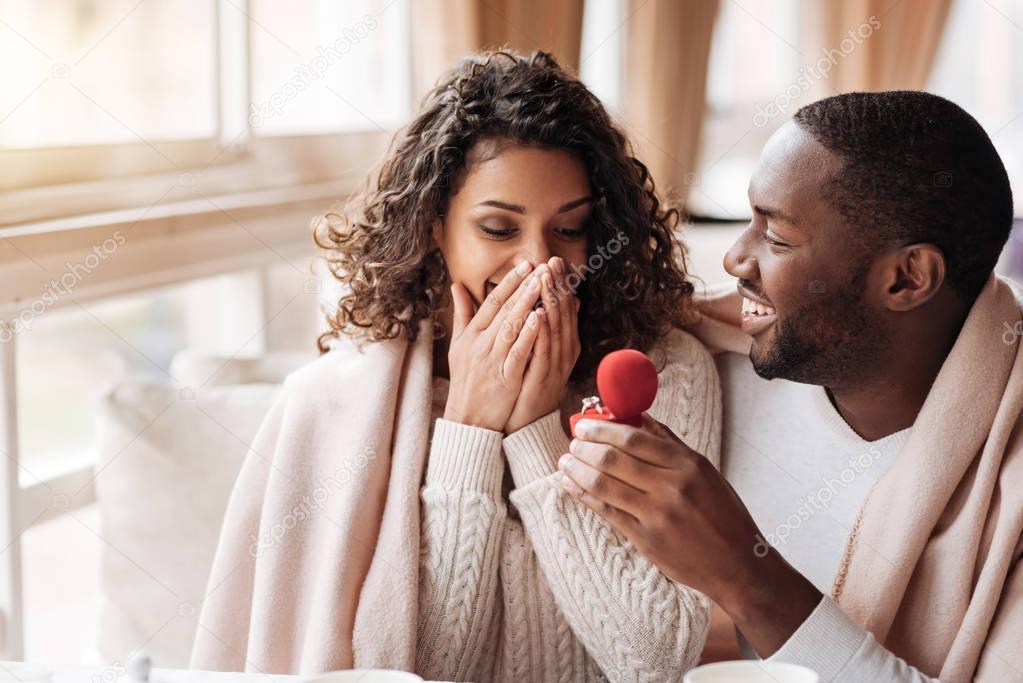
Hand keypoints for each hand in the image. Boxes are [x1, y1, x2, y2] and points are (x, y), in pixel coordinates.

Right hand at [443, 261, 542, 430]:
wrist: (467, 418)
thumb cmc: (466, 380)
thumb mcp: (458, 345)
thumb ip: (462, 315)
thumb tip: (457, 286)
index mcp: (471, 335)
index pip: (491, 302)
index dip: (509, 282)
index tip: (524, 265)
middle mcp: (480, 344)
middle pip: (503, 310)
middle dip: (523, 287)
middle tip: (539, 267)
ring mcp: (492, 360)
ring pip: (512, 326)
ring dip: (527, 303)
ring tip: (542, 284)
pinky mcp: (504, 377)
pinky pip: (518, 351)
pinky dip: (528, 334)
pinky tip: (540, 318)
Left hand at [504, 257, 580, 433]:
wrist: (525, 424)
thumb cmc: (528, 386)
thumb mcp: (540, 352)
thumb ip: (549, 328)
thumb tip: (565, 301)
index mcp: (563, 345)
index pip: (564, 309)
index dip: (560, 284)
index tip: (553, 261)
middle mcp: (563, 353)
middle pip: (563, 314)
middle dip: (557, 286)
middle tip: (552, 261)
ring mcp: (554, 366)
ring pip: (555, 328)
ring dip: (551, 301)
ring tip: (546, 278)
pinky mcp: (542, 379)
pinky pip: (543, 351)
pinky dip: (542, 331)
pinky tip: (539, 313)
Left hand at [557, 415, 821, 655]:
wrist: (737, 564)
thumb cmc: (722, 513)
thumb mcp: (704, 471)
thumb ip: (670, 444)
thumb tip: (638, 417)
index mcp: (687, 465)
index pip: (633, 438)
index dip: (602, 429)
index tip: (584, 425)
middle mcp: (671, 488)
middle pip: (613, 460)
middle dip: (585, 448)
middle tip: (572, 442)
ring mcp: (657, 516)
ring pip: (604, 485)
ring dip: (577, 470)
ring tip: (565, 462)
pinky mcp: (646, 540)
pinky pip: (607, 512)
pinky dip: (584, 496)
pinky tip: (572, 486)